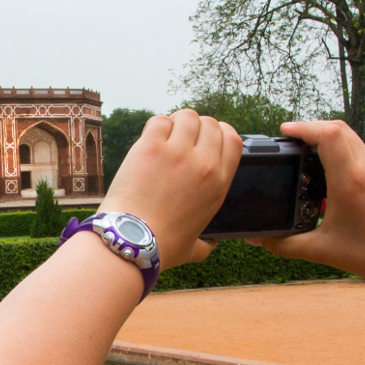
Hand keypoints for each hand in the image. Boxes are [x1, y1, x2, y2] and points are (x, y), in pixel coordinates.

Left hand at [99, 108, 239, 267]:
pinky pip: (160, 120)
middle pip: (210, 123)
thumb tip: (210, 246)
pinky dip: (156, 125)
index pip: (233, 139)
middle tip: (181, 138)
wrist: (132, 241)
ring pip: (186, 117)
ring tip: (165, 136)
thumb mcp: (194, 247)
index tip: (207, 137)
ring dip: (177, 122)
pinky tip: (150, 139)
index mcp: (219, 184)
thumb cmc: (161, 247)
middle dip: (197, 126)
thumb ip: (206, 244)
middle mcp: (204, 164)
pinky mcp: (150, 147)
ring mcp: (177, 153)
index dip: (220, 132)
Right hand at [252, 120, 364, 290]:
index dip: (304, 127)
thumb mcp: (321, 249)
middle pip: (338, 128)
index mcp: (350, 181)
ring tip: (306, 152)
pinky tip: (328, 168)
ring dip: (327, 138)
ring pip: (350, 136)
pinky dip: (341, 149)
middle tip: (291, 140)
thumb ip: (283, 243)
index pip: (328, 134)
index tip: (285, 132)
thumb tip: (256, 239)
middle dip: (312, 129)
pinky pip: (359, 149)